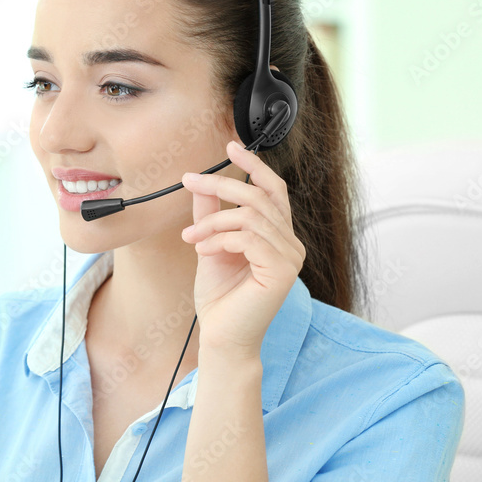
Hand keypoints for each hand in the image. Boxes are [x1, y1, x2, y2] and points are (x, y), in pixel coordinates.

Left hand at [180, 140, 305, 362]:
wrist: (221, 335)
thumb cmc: (219, 297)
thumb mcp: (211, 244)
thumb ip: (211, 213)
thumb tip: (203, 182)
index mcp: (278, 235)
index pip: (272, 190)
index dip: (254, 164)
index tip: (230, 146)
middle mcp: (290, 244)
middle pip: (259, 196)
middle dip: (220, 186)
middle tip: (190, 182)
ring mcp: (290, 257)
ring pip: (250, 216)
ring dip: (213, 222)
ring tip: (190, 238)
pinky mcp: (282, 271)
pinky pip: (248, 238)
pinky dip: (220, 240)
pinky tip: (203, 252)